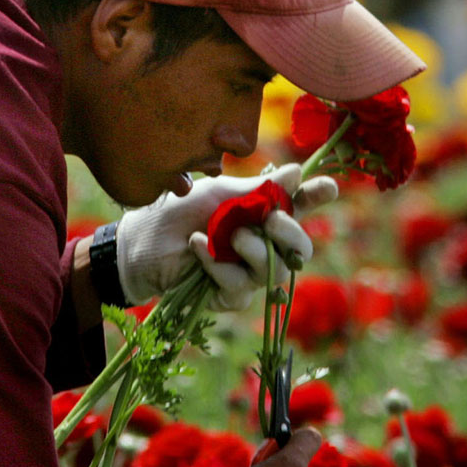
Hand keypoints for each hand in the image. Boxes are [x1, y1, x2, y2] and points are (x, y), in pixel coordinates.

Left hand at [115, 164, 339, 310]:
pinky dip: (219, 266)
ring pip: (274, 270)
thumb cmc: (176, 212)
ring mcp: (246, 272)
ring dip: (251, 250)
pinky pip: (240, 286)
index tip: (329, 187)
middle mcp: (261, 243)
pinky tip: (197, 248)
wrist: (137, 243)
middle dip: (291, 233)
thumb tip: (298, 171)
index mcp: (262, 212)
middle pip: (299, 248)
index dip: (317, 197)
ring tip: (225, 236)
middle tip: (271, 218)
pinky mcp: (228, 295)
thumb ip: (258, 188)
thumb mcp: (218, 193)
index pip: (300, 206)